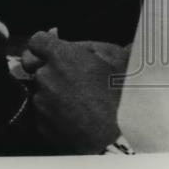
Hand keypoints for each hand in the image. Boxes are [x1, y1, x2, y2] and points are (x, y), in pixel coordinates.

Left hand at [22, 30, 126, 152]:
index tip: (54, 53)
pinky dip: (55, 117)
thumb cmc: (125, 90)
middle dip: (50, 71)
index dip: (45, 46)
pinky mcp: (43, 126)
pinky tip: (76, 120)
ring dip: (53, 95)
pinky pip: (43, 116)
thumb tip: (56, 36)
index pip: (36, 41)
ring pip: (40, 93)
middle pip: (37, 69)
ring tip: (80, 105)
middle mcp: (46, 78)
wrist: (131, 133)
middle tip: (75, 83)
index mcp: (60, 57)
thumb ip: (79, 45)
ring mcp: (42, 104)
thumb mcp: (110, 55)